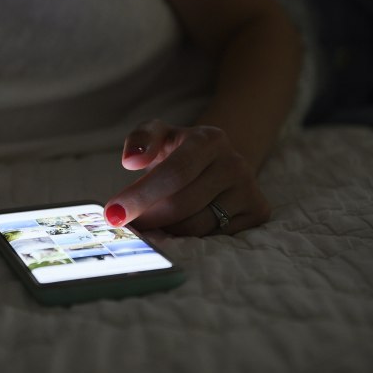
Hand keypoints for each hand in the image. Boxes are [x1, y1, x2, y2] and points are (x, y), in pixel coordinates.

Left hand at [104, 120, 270, 235]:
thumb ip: (140, 139)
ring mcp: (249, 189)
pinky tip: (182, 225)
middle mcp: (234, 163)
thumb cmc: (180, 150)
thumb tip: (131, 160)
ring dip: (168, 229)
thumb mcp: (158, 134)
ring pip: (196, 226)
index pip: (173, 173)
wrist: (219, 160)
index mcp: (209, 140)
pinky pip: (215, 237)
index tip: (114, 213)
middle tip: (129, 223)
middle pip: (182, 205)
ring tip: (157, 220)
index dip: (141, 196)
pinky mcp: (258, 212)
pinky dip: (192, 237)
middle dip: (149, 218)